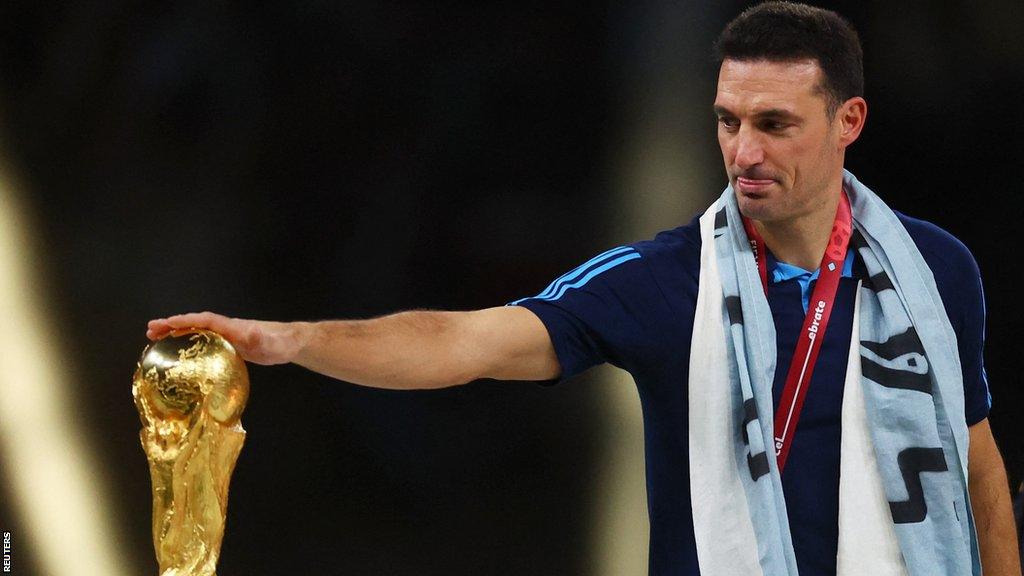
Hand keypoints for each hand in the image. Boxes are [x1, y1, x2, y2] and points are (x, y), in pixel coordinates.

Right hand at [146, 312, 307, 365]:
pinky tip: (179, 354)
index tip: (165, 323)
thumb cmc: (279, 342)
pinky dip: (188, 344)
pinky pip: (203, 342)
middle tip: (150, 330)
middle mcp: (226, 328)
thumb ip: (260, 337)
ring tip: (154, 339)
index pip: (204, 320)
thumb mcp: (270, 341)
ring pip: (196, 332)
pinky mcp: (229, 345)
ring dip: (176, 333)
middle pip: (194, 324)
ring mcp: (226, 336)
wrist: (289, 343)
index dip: (185, 321)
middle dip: (172, 325)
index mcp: (231, 326)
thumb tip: (251, 332)